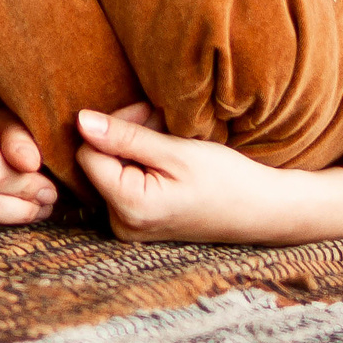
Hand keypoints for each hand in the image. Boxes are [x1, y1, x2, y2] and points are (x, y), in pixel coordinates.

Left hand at [75, 104, 303, 243]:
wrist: (262, 210)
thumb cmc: (226, 179)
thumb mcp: (175, 152)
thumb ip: (124, 137)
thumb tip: (80, 120)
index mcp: (129, 208)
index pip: (88, 154)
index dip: (112, 127)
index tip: (147, 114)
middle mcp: (121, 224)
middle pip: (97, 163)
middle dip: (124, 135)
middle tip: (159, 119)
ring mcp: (129, 227)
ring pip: (111, 170)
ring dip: (133, 146)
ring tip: (167, 137)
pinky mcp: (139, 222)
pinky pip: (123, 184)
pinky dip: (140, 164)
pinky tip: (166, 157)